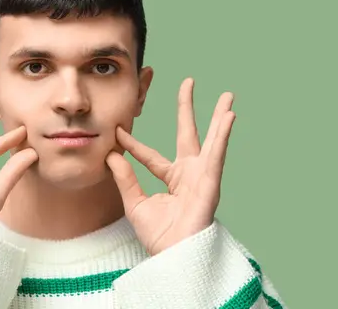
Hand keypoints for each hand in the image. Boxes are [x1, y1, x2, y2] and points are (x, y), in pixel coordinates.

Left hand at [106, 78, 235, 255]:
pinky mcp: (211, 182)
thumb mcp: (135, 203)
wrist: (173, 256)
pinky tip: (228, 116)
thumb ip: (125, 178)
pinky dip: (223, 135)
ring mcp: (201, 176)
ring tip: (228, 95)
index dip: (133, 144)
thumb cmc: (158, 236)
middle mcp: (188, 173)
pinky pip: (217, 155)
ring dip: (219, 117)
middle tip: (189, 82)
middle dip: (188, 109)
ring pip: (210, 140)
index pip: (149, 155)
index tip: (118, 130)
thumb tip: (110, 155)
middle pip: (188, 134)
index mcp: (170, 179)